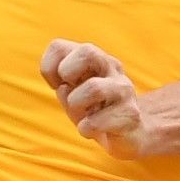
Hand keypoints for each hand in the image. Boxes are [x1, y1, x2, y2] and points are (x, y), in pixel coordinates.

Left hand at [40, 38, 150, 157]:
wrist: (129, 133)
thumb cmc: (94, 110)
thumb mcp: (72, 95)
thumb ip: (63, 87)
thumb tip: (64, 88)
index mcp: (94, 59)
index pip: (58, 47)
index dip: (49, 69)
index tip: (57, 85)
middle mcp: (112, 68)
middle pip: (87, 51)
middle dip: (67, 73)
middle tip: (71, 90)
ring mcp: (124, 89)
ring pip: (94, 88)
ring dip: (76, 106)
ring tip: (83, 116)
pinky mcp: (130, 114)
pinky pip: (97, 121)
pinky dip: (86, 129)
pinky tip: (91, 130)